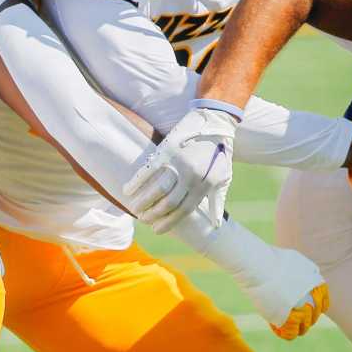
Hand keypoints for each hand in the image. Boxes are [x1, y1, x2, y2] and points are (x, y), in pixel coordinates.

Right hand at [124, 106, 239, 232]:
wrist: (216, 122)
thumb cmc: (220, 153)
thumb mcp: (223, 178)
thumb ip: (217, 202)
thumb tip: (216, 225)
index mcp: (204, 186)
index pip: (183, 211)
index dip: (168, 222)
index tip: (156, 230)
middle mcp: (191, 177)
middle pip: (168, 203)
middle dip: (153, 214)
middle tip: (143, 219)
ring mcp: (179, 163)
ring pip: (157, 189)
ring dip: (143, 201)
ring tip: (134, 208)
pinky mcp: (167, 150)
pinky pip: (149, 169)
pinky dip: (136, 181)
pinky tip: (127, 189)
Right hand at [173, 213, 329, 337]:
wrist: (256, 264)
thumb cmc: (274, 259)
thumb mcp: (298, 260)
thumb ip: (310, 270)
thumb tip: (315, 274)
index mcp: (316, 285)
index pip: (324, 304)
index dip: (317, 309)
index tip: (308, 311)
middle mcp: (311, 298)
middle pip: (314, 317)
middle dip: (307, 320)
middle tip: (298, 320)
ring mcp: (297, 309)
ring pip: (304, 328)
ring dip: (298, 329)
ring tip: (290, 326)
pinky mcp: (284, 318)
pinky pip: (291, 333)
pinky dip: (287, 334)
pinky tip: (280, 329)